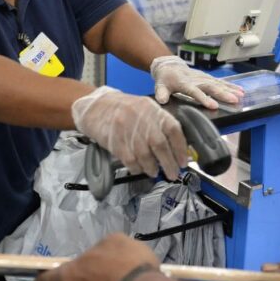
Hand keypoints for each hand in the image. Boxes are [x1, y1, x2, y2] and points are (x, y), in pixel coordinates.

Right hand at [72, 87, 187, 176]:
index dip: (180, 148)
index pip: (173, 129)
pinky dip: (137, 168)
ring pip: (144, 155)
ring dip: (152, 167)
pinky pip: (129, 159)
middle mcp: (141, 118)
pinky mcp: (114, 140)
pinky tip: (139, 169)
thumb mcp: (145, 110)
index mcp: (152, 109)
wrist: (97, 106)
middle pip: (160, 145)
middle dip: (169, 163)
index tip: (183, 162)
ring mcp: (127, 129)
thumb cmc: (125, 110)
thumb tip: (177, 149)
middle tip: (173, 173)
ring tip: (155, 172)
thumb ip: (160, 126)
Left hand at [150, 56, 243, 109]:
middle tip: (234, 100)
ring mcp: (203, 78)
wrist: (170, 66)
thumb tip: (162, 100)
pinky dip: (231, 86)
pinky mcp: (208, 78)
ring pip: (218, 84)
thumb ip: (161, 93)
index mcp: (185, 83)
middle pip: (211, 87)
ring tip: (241, 96)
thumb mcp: (160, 86)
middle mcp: (196, 80)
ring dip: (230, 90)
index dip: (204, 98)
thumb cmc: (165, 79)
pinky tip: (241, 91)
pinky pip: (221, 82)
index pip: (195, 91)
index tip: (214, 105)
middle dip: (223, 94)